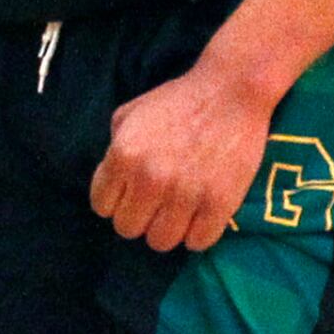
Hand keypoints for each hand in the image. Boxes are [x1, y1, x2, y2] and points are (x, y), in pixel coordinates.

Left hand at [89, 56, 275, 252]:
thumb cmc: (178, 100)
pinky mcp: (219, 204)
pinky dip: (198, 234)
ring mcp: (185, 194)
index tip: (131, 194)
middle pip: (128, 228)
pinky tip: (201, 216)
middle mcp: (149, 179)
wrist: (232, 91)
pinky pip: (198, 243)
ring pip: (160, 242)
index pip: (102, 206)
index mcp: (123, 156)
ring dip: (167, 229)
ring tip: (178, 212)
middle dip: (139, 217)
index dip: (116, 201)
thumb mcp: (129, 114)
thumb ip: (114, 149)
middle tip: (156, 204)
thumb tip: (111, 182)